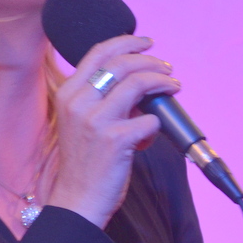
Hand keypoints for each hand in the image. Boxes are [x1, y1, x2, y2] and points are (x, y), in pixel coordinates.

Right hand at [48, 35, 178, 227]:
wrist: (78, 200)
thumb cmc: (85, 162)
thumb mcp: (81, 121)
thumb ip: (101, 98)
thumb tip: (139, 81)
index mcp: (68, 93)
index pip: (99, 53)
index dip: (127, 41)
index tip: (147, 43)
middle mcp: (78, 102)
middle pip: (121, 63)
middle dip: (151, 61)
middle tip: (167, 68)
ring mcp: (95, 121)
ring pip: (138, 84)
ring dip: (162, 82)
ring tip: (174, 86)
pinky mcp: (115, 140)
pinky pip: (149, 120)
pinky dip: (156, 124)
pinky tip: (151, 134)